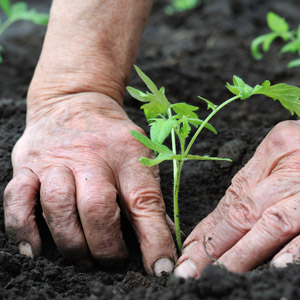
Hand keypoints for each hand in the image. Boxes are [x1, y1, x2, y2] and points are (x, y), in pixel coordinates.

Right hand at [4, 92, 175, 275]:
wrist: (76, 102)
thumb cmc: (112, 137)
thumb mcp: (139, 156)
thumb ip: (149, 197)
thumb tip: (163, 241)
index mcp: (127, 155)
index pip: (144, 202)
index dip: (155, 240)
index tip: (161, 268)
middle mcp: (91, 156)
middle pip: (97, 209)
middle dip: (106, 247)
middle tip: (113, 261)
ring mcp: (55, 160)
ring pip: (58, 207)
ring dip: (72, 243)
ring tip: (83, 258)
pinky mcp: (28, 164)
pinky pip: (18, 199)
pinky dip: (24, 229)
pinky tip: (36, 249)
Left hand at [174, 120, 299, 277]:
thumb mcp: (285, 150)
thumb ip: (257, 179)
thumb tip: (223, 217)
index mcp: (276, 147)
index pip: (233, 196)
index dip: (209, 226)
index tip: (189, 248)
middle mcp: (293, 166)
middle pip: (244, 211)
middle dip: (214, 245)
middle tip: (190, 269)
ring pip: (272, 223)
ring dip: (243, 254)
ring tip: (218, 274)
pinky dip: (296, 250)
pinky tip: (278, 267)